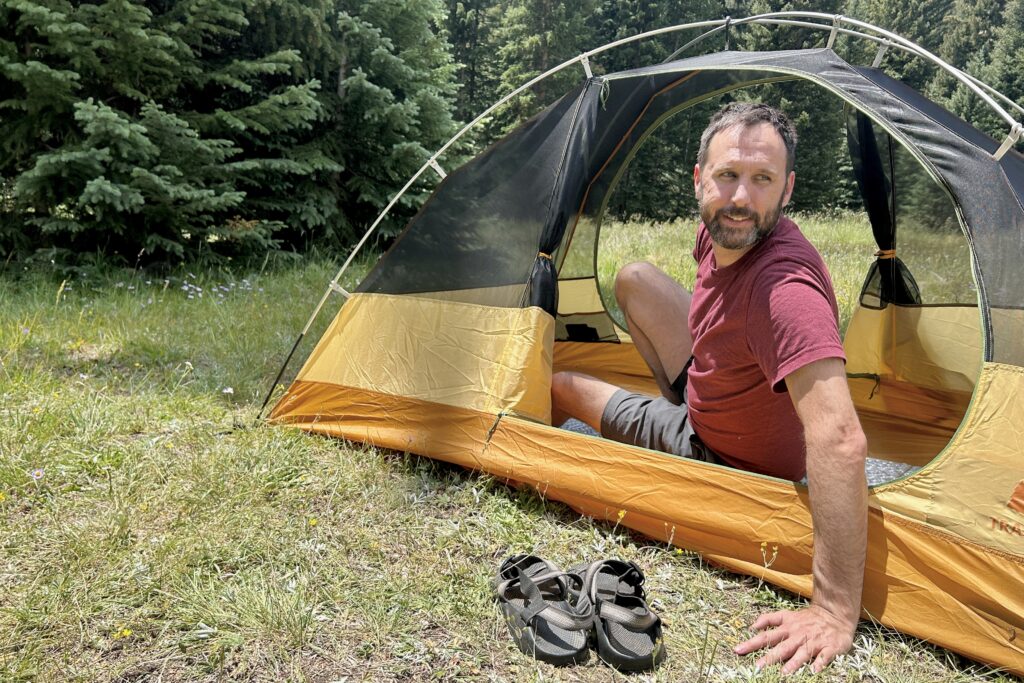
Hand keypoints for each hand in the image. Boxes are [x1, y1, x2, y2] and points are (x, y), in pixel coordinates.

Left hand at [733, 605, 854, 674]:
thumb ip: (769, 619)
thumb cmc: (807, 618)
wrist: (834, 614)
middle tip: (757, 667)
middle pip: (781, 647)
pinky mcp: (829, 648)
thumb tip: (752, 627)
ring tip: (783, 674)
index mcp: (787, 628)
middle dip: (768, 658)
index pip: (766, 636)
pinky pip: (824, 657)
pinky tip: (814, 672)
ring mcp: (814, 642)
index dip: (752, 643)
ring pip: (802, 653)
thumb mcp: (786, 614)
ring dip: (792, 664)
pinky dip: (819, 664)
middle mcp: (798, 636)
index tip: (738, 650)